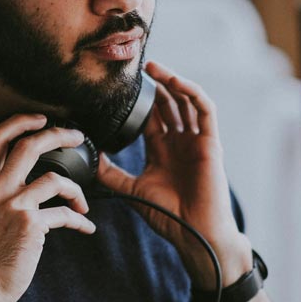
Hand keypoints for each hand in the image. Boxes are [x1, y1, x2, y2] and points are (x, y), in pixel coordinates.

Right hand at [0, 115, 94, 301]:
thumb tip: (29, 184)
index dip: (19, 121)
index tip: (40, 118)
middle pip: (28, 145)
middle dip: (58, 134)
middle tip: (76, 136)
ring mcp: (13, 206)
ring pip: (55, 178)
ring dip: (77, 190)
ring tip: (83, 202)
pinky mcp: (30, 225)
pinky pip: (64, 214)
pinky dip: (80, 221)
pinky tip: (85, 228)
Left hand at [98, 61, 251, 286]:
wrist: (195, 233)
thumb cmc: (169, 215)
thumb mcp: (132, 189)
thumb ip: (111, 173)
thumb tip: (89, 158)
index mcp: (163, 150)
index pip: (152, 116)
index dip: (140, 99)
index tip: (122, 85)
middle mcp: (180, 141)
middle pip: (169, 103)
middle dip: (155, 85)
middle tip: (138, 68)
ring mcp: (196, 140)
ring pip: (186, 101)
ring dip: (172, 82)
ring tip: (154, 68)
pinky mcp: (211, 142)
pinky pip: (205, 110)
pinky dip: (192, 93)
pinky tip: (175, 82)